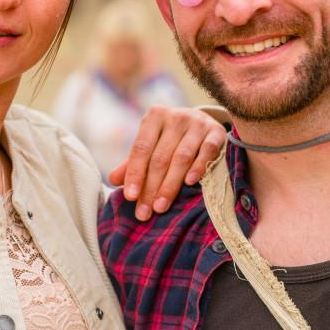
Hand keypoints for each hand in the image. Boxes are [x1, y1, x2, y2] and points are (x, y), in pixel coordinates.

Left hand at [107, 106, 225, 220]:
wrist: (203, 123)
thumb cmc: (171, 139)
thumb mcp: (151, 146)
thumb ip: (133, 162)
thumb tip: (112, 180)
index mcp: (154, 117)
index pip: (141, 149)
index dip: (134, 174)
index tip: (130, 197)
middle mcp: (176, 117)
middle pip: (160, 157)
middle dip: (150, 188)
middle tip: (144, 212)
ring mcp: (198, 123)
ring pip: (181, 157)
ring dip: (170, 184)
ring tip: (161, 206)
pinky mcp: (217, 132)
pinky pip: (207, 151)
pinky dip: (199, 167)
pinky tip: (190, 183)